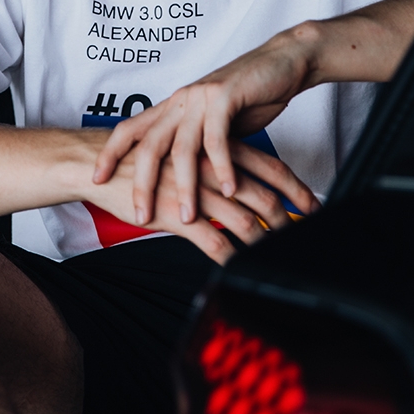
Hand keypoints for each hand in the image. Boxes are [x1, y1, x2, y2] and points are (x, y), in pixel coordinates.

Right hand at [85, 146, 297, 264]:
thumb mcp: (187, 152)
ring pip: (244, 220)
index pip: (270, 167)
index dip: (296, 188)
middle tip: (301, 233)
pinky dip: (230, 256)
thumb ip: (216, 165)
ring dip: (263, 240)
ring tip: (273, 252)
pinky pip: (213, 241)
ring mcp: (196, 191)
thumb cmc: (144, 160)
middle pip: (264, 196)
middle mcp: (212, 167)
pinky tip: (238, 265)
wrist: (101, 165)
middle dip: (288, 218)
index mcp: (217, 149)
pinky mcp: (176, 214)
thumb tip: (242, 183)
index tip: (313, 204)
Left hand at [92, 28, 319, 224]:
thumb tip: (185, 180)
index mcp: (172, 106)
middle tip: (142, 215)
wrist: (283, 62)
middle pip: (149, 146)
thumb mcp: (213, 124)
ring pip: (182, 148)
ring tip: (189, 216)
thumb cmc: (249, 96)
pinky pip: (217, 139)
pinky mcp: (225, 96)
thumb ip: (197, 146)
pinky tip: (229, 190)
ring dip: (185, 186)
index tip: (97, 179)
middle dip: (142, 184)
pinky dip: (223, 168)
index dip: (110, 153)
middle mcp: (180, 101)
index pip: (130, 129)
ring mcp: (200, 97)